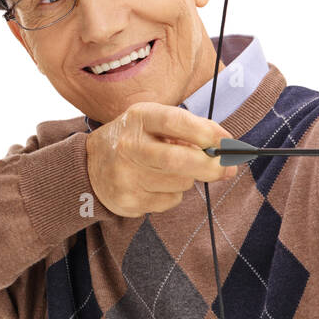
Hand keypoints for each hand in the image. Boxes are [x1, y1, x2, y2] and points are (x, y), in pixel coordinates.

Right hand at [85, 102, 237, 217]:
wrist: (91, 165)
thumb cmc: (136, 139)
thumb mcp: (156, 123)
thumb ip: (192, 131)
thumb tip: (228, 151)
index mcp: (139, 118)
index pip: (175, 121)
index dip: (206, 132)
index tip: (227, 142)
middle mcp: (129, 146)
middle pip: (179, 160)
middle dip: (211, 166)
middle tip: (227, 168)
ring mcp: (126, 176)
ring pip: (180, 183)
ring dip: (188, 179)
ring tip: (171, 171)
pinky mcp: (129, 200)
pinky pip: (170, 201)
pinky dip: (174, 194)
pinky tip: (157, 184)